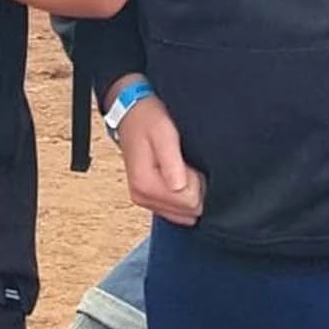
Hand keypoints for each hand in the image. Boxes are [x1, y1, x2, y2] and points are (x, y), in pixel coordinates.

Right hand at [111, 81, 204, 225]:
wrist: (131, 114)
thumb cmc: (147, 120)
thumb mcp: (163, 133)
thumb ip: (171, 161)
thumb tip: (179, 188)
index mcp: (145, 184)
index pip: (190, 203)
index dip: (196, 181)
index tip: (185, 162)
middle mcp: (142, 197)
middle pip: (189, 211)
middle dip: (194, 188)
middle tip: (182, 163)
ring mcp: (144, 200)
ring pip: (185, 213)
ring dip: (188, 192)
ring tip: (178, 167)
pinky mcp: (148, 199)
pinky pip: (178, 211)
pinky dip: (182, 195)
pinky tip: (175, 175)